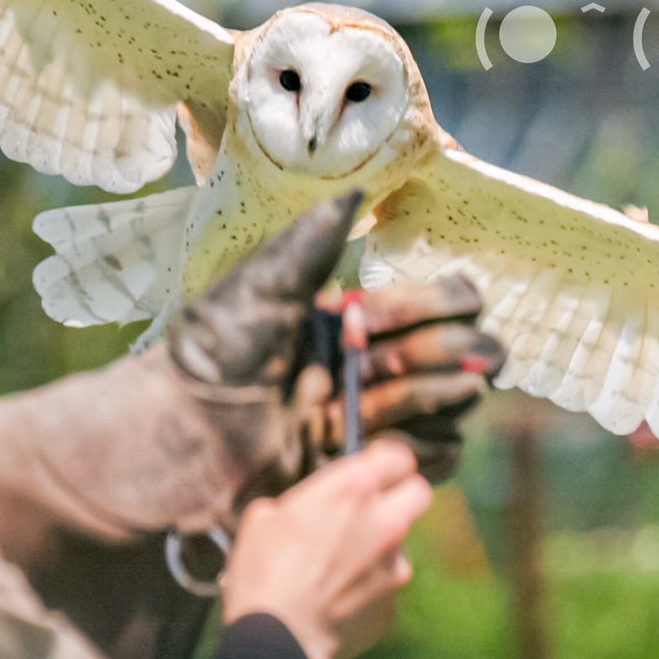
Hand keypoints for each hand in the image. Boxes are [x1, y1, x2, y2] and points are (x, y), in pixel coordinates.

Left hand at [167, 189, 503, 486]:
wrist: (185, 433)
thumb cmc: (213, 356)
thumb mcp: (262, 289)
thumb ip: (314, 243)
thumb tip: (356, 194)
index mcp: (367, 316)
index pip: (457, 299)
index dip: (431, 303)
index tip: (364, 315)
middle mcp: (387, 360)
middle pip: (473, 350)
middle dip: (429, 353)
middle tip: (367, 366)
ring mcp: (389, 415)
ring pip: (459, 402)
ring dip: (412, 400)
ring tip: (346, 408)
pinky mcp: (378, 464)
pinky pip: (440, 454)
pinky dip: (413, 445)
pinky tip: (363, 440)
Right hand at [219, 441, 432, 658]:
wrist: (277, 638)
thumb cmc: (263, 572)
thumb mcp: (263, 518)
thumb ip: (299, 503)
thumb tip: (305, 510)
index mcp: (353, 489)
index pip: (398, 457)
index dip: (386, 462)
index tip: (373, 469)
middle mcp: (384, 522)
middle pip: (420, 493)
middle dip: (402, 495)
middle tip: (373, 506)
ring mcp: (393, 565)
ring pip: (400, 542)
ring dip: (380, 544)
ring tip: (342, 564)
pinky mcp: (393, 601)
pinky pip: (387, 582)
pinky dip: (370, 583)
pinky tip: (339, 595)